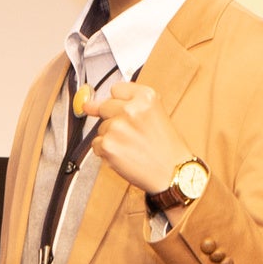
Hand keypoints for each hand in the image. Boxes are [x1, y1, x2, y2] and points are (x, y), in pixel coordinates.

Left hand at [80, 79, 188, 197]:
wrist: (173, 174)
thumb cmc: (167, 148)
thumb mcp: (156, 114)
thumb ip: (128, 104)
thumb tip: (89, 103)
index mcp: (146, 97)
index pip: (116, 89)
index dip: (120, 102)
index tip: (123, 110)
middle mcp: (131, 109)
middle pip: (105, 106)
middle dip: (113, 119)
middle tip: (128, 134)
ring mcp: (117, 127)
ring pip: (101, 128)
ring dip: (111, 137)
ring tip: (132, 147)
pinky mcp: (108, 145)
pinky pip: (96, 144)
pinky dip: (106, 152)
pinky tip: (124, 155)